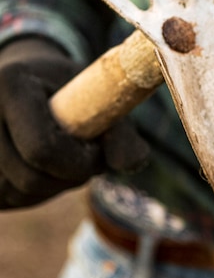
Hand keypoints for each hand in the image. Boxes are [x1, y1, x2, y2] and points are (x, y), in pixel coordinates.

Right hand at [0, 38, 149, 207]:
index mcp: (12, 84)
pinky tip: (45, 167)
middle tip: (88, 156)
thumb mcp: (101, 98)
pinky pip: (8, 199)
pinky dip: (34, 192)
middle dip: (70, 177)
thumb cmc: (72, 89)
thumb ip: (121, 131)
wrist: (32, 78)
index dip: (80, 162)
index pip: (42, 148)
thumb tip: (137, 163)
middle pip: (29, 178)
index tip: (99, 151)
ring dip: (53, 186)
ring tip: (66, 156)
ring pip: (17, 194)